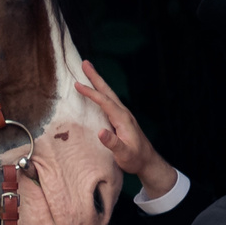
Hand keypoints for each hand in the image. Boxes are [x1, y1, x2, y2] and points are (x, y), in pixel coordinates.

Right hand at [76, 59, 175, 199]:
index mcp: (122, 119)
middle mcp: (123, 113)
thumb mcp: (124, 154)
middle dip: (95, 77)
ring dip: (98, 82)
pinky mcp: (121, 118)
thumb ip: (113, 143)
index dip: (91, 93)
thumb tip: (100, 132)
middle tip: (85, 63)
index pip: (104, 102)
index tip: (77, 84)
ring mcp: (123, 115)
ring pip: (108, 94)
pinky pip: (108, 101)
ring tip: (88, 71)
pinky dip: (101, 92)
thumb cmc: (135, 159)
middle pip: (107, 91)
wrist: (148, 161)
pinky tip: (97, 92)